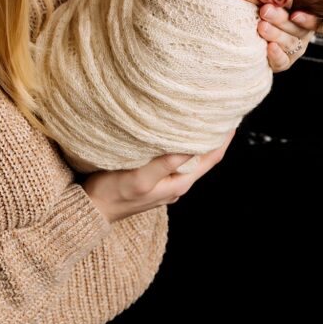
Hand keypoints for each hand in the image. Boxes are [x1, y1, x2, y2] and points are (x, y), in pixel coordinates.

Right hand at [83, 131, 233, 222]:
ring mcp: (165, 183)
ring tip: (200, 121)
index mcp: (178, 183)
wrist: (92, 209)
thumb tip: (192, 146)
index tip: (230, 119)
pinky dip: (179, 147)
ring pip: (189, 160)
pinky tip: (174, 137)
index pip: (210, 159)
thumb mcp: (140, 177)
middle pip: (203, 159)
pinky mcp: (153, 180)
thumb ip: (165, 163)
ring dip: (196, 142)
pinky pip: (174, 161)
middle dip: (212, 138)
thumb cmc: (113, 193)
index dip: (222, 140)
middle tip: (218, 114)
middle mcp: (176, 184)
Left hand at [257, 4, 316, 72]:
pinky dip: (276, 55)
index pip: (314, 19)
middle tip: (265, 11)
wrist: (249, 27)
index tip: (295, 14)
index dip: (307, 19)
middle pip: (297, 29)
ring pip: (289, 43)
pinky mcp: (282, 61)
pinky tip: (269, 47)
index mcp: (304, 16)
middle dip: (280, 20)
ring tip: (262, 26)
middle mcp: (302, 33)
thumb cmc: (263, 4)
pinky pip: (282, 61)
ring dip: (275, 35)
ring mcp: (293, 48)